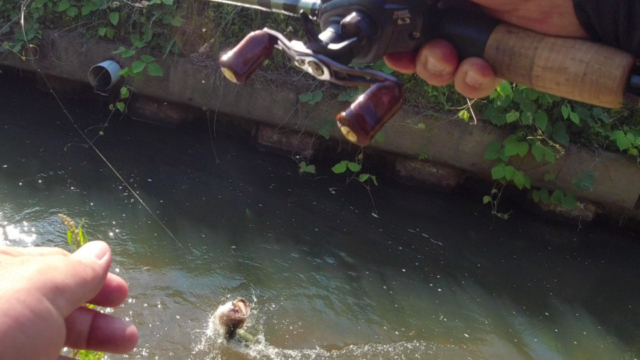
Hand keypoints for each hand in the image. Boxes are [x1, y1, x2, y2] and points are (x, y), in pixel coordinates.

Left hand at [0, 241, 137, 359]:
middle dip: (97, 315)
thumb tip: (102, 252)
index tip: (122, 291)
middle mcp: (1, 304)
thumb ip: (76, 271)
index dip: (91, 275)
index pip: (50, 264)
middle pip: (55, 304)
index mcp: (1, 269)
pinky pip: (42, 359)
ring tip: (127, 344)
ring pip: (51, 337)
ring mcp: (4, 340)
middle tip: (126, 328)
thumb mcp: (40, 287)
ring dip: (94, 339)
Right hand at [384, 0, 588, 98]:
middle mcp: (460, 17)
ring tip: (459, 64)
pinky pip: (472, 82)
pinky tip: (483, 71)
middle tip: (440, 55)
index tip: (393, 54)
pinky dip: (471, 82)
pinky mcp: (497, 63)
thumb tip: (406, 7)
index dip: (399, 40)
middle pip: (421, 49)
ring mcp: (478, 41)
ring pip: (443, 70)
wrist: (578, 8)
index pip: (413, 21)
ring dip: (444, 72)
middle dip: (423, 59)